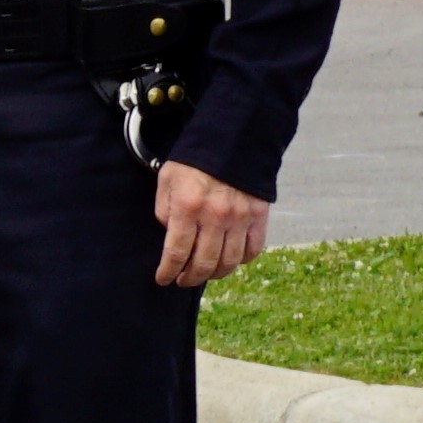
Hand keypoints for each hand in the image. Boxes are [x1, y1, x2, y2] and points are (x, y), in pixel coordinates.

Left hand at [154, 160, 268, 286]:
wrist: (233, 140)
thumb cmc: (194, 162)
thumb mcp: (167, 181)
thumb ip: (164, 211)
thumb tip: (171, 237)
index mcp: (188, 208)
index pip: (176, 252)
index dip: (167, 271)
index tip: (163, 279)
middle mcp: (215, 216)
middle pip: (203, 263)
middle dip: (189, 278)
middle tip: (182, 281)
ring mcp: (240, 218)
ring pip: (229, 262)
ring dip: (215, 274)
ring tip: (204, 273)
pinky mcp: (259, 216)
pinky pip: (253, 249)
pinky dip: (241, 261)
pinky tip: (229, 260)